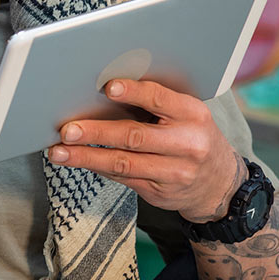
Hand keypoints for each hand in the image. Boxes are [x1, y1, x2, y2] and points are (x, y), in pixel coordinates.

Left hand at [46, 79, 243, 222]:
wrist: (220, 185)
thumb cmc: (193, 137)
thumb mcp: (188, 116)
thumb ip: (157, 104)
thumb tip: (105, 90)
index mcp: (193, 115)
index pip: (160, 99)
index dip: (133, 92)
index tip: (107, 87)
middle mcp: (187, 144)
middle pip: (134, 136)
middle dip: (95, 132)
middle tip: (66, 130)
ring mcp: (174, 172)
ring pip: (122, 163)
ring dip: (86, 156)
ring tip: (58, 152)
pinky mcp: (159, 192)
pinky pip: (121, 178)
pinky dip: (96, 167)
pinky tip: (77, 160)